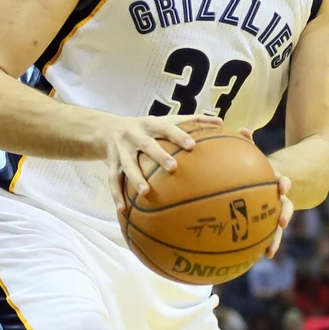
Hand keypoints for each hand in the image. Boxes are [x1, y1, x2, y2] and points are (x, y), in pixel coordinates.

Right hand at [105, 113, 222, 218]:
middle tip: (173, 168)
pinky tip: (123, 209)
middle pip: (146, 145)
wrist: (108, 129)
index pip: (165, 128)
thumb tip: (220, 121)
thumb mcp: (165, 120)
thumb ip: (193, 120)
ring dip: (135, 178)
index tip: (192, 145)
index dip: (178, 135)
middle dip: (158, 155)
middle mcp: (133, 136)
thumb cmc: (146, 127)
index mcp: (149, 124)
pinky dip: (117, 195)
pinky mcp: (111, 164)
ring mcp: (121, 151)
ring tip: (146, 192)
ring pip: (127, 165)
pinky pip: (113, 181)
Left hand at [238, 128, 293, 257]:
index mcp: (281, 178)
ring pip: (280, 224)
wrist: (312, 173)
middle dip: (284, 212)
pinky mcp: (279, 217)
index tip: (283, 183)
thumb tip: (241, 129)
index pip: (284, 178)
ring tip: (269, 251)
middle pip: (287, 204)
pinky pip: (272, 231)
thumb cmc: (277, 163)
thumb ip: (252, 144)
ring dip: (275, 237)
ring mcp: (284, 207)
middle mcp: (285, 195)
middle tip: (282, 222)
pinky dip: (267, 242)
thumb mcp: (266, 154)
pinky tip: (259, 257)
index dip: (284, 180)